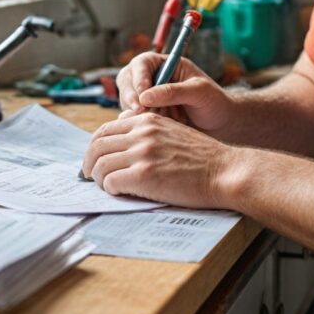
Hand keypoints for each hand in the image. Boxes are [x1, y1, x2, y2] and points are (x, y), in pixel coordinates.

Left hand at [81, 112, 237, 207]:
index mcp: (147, 120)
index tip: (95, 160)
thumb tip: (120, 143)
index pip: (105, 130)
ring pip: (99, 166)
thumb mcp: (172, 132)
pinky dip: (111, 191)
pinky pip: (110, 183)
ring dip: (99, 180)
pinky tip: (122, 193)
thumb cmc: (202, 158)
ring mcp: (142, 153)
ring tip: (108, 187)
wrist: (224, 171)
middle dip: (89, 164)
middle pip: (96, 146)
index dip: (94, 147)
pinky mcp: (143, 175)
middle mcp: (141, 133)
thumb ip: (147, 133)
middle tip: (91, 176)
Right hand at [116, 52, 234, 132]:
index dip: (138, 77)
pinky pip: (134, 119)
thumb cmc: (215, 102)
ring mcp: (149, 98)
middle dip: (131, 96)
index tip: (142, 96)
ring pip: (128, 101)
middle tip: (139, 112)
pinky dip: (141, 124)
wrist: (221, 125)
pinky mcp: (148, 115)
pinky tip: (158, 129)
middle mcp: (153, 78)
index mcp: (166, 64)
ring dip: (138, 112)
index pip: (142, 63)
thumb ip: (173, 92)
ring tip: (162, 120)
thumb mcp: (199, 92)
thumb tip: (144, 97)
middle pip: (127, 80)